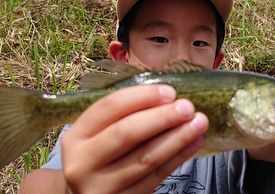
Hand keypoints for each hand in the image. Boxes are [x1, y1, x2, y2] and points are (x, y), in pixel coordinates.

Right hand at [61, 84, 208, 193]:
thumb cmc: (97, 156)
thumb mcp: (95, 135)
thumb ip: (122, 116)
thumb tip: (166, 95)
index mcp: (75, 136)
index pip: (109, 108)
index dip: (141, 97)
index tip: (169, 91)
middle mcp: (83, 162)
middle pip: (126, 133)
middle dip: (161, 117)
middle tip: (187, 107)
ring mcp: (102, 186)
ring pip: (146, 158)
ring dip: (177, 138)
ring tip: (199, 123)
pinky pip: (157, 176)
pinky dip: (178, 157)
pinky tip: (194, 142)